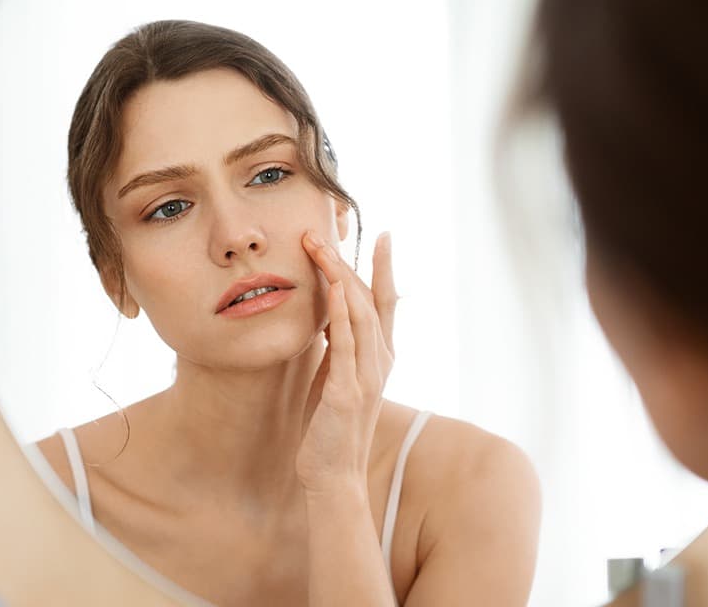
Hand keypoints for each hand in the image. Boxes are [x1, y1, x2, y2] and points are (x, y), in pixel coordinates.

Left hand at [296, 230, 397, 495]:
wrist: (333, 475)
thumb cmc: (331, 426)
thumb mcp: (337, 376)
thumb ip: (340, 347)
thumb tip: (330, 314)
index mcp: (379, 357)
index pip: (386, 302)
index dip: (385, 268)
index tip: (383, 234)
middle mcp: (380, 362)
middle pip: (371, 300)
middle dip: (350, 263)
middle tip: (326, 231)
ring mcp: (367, 377)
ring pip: (361, 314)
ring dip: (341, 278)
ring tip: (321, 249)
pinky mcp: (347, 393)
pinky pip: (346, 345)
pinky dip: (343, 314)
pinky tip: (336, 289)